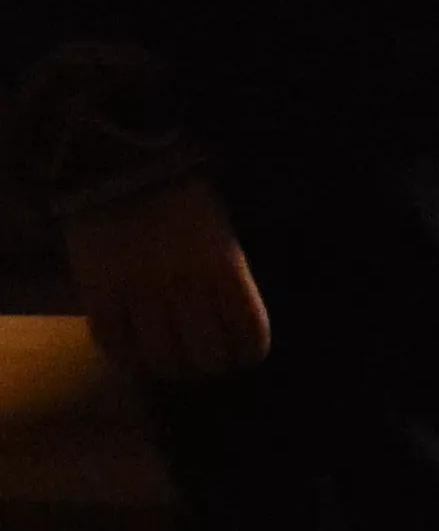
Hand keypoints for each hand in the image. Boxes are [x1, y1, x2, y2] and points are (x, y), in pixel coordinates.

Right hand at [67, 180, 267, 387]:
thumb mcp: (222, 235)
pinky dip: (123, 355)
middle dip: (208, 364)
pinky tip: (130, 353)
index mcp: (226, 266)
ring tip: (167, 362)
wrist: (126, 164)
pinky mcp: (98, 291)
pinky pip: (112, 342)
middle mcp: (187, 285)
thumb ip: (225, 278)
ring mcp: (140, 291)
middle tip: (200, 361)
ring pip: (159, 357)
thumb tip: (230, 323)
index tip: (240, 358)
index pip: (248, 333)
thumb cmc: (184, 197)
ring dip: (167, 366)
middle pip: (206, 354)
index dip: (245, 355)